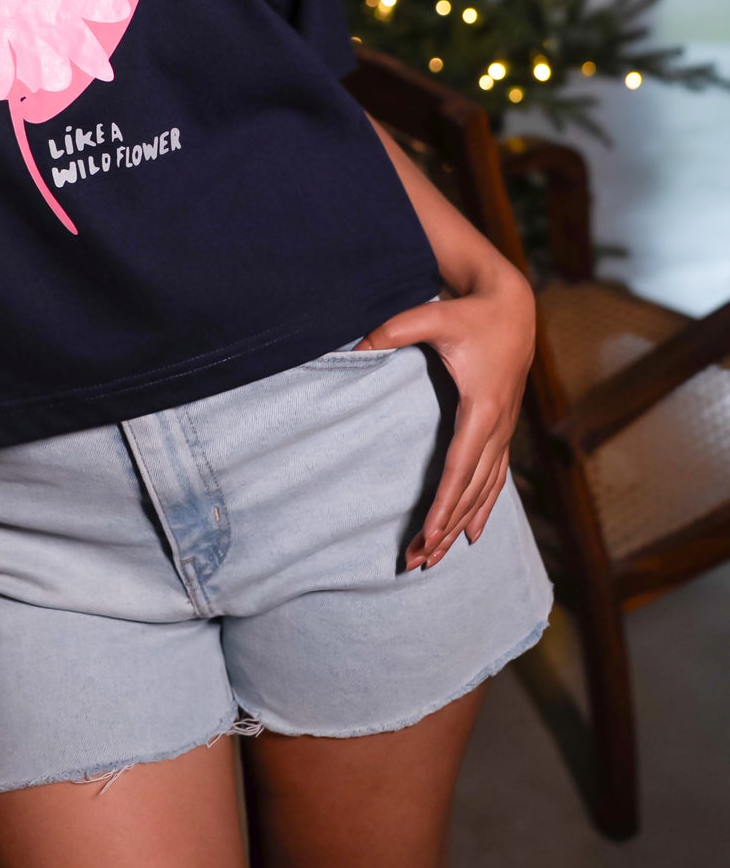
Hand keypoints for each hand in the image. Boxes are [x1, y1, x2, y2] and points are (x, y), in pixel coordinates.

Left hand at [357, 266, 535, 569]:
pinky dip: (484, 508)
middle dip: (445, 528)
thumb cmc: (470, 313)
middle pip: (471, 491)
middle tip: (418, 562)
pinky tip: (473, 533)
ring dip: (461, 524)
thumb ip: (392, 330)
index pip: (459, 469)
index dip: (444, 506)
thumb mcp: (430, 317)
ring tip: (437, 557)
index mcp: (482, 409)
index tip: (429, 536)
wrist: (513, 305)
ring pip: (484, 491)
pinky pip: (496, 478)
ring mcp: (503, 430)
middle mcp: (497, 427)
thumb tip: (354, 346)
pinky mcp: (502, 428)